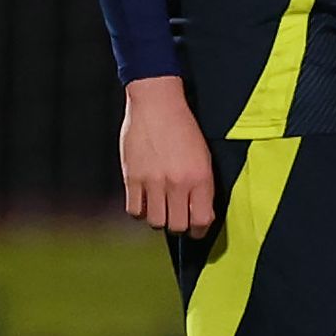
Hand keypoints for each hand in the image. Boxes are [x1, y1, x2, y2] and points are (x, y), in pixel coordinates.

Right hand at [121, 77, 216, 235]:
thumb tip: (198, 211)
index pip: (202, 220)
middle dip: (179, 227)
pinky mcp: (132, 178)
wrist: (157, 105)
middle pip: (177, 226)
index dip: (200, 230)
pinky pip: (134, 210)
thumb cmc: (183, 128)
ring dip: (159, 219)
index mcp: (200, 177)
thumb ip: (202, 185)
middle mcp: (177, 183)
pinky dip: (140, 211)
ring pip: (155, 221)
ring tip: (161, 207)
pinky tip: (145, 201)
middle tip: (177, 219)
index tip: (197, 229)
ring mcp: (153, 182)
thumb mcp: (204, 156)